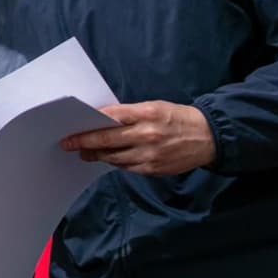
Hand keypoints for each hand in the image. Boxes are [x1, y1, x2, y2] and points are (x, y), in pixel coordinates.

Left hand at [59, 101, 215, 174]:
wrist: (208, 137)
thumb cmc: (177, 118)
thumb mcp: (154, 107)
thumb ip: (129, 114)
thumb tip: (103, 120)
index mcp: (145, 114)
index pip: (109, 118)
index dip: (89, 125)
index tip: (73, 129)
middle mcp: (146, 135)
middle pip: (107, 140)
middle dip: (85, 143)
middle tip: (69, 145)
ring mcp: (150, 155)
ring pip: (114, 157)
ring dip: (98, 156)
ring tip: (86, 153)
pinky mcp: (153, 169)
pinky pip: (127, 167)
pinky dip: (116, 163)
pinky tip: (108, 159)